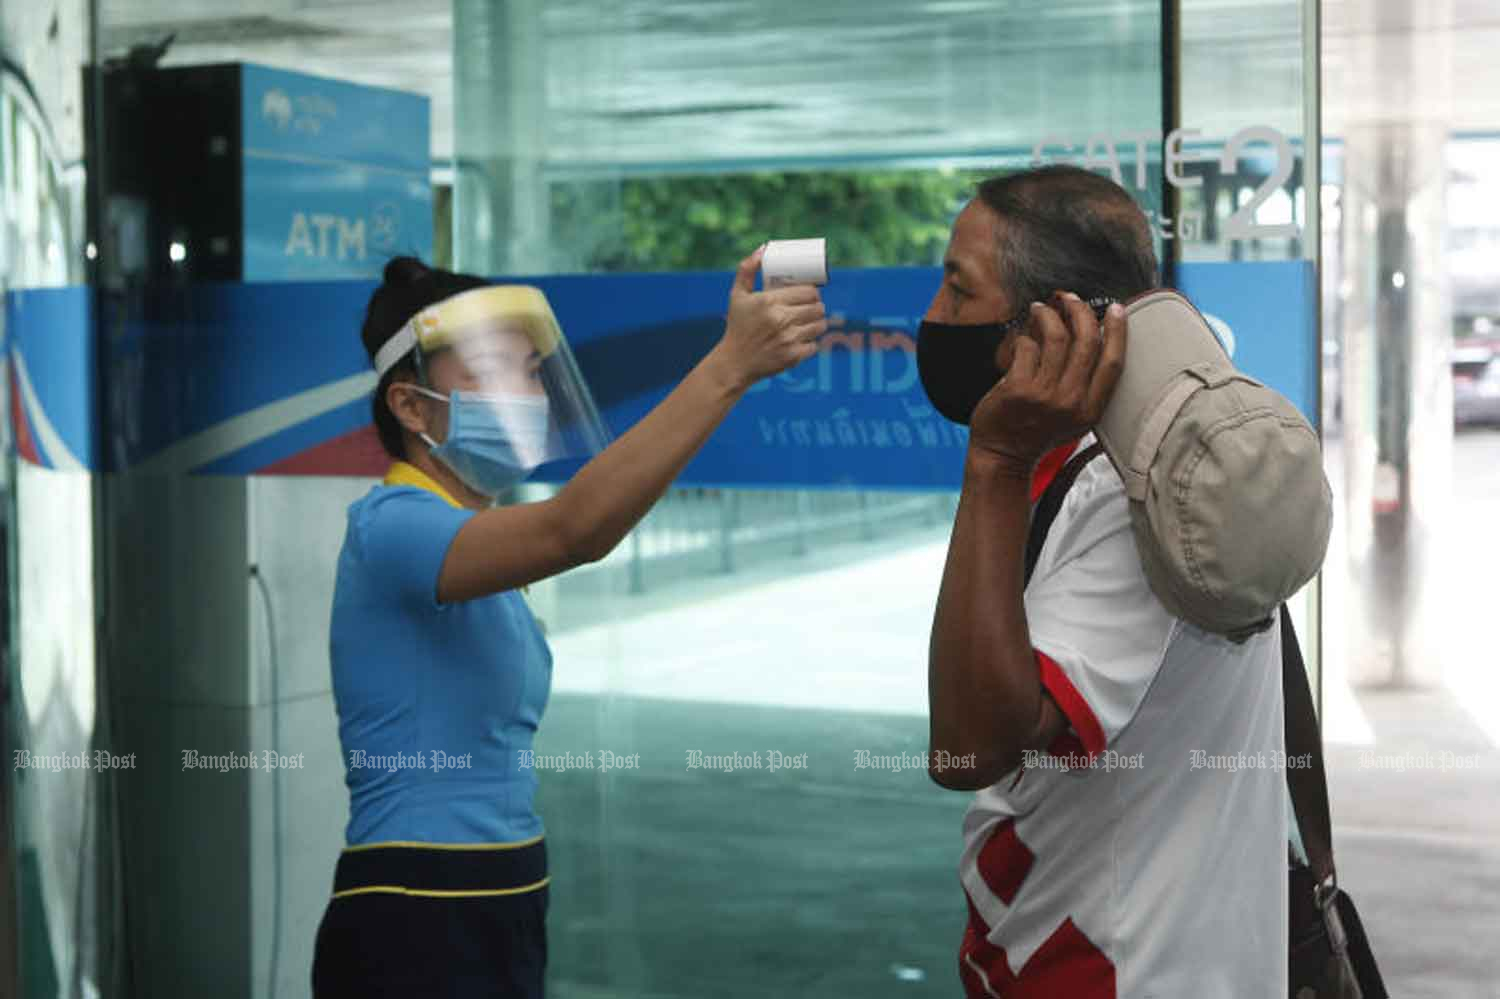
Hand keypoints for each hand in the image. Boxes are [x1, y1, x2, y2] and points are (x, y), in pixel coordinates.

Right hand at [709, 246, 827, 391]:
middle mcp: (781, 319)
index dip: (814, 292)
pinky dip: (811, 342)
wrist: (734, 362)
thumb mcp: (737, 296)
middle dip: (817, 306)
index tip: (810, 294)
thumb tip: (763, 249)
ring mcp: (789, 339)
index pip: (808, 292)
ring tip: (812, 321)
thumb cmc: (737, 326)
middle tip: (813, 307)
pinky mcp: (793, 356)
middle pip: (817, 307)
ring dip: (818, 322)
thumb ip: (747, 270)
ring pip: (819, 325)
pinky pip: (814, 345)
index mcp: (770, 301)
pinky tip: (804, 338)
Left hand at [969, 291, 1126, 470]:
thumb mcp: (1074, 419)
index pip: (1113, 362)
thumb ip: (1085, 386)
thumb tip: (1091, 335)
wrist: (1003, 457)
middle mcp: (1072, 402)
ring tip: (1040, 308)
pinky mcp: (1018, 389)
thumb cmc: (1037, 433)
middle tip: (1070, 299)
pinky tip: (1021, 337)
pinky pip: (1026, 347)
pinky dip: (1024, 337)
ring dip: (1048, 315)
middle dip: (1080, 312)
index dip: (1118, 331)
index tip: (1117, 308)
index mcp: (1091, 409)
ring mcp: (1044, 395)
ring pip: (1056, 338)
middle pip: (1087, 342)